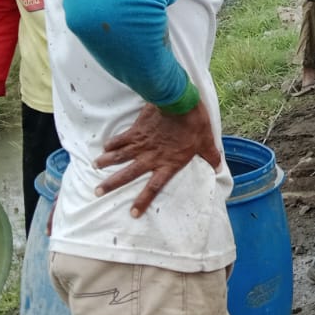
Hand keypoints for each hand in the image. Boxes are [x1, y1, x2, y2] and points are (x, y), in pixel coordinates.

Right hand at [94, 101, 221, 217]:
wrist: (179, 101)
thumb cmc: (194, 122)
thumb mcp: (205, 141)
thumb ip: (210, 156)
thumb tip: (219, 167)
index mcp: (168, 163)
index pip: (154, 187)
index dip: (143, 201)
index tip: (132, 213)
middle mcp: (151, 157)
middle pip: (128, 174)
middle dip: (112, 184)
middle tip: (97, 192)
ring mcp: (141, 143)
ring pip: (119, 156)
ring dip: (106, 163)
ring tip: (95, 168)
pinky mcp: (136, 129)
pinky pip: (121, 138)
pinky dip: (112, 143)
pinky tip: (104, 147)